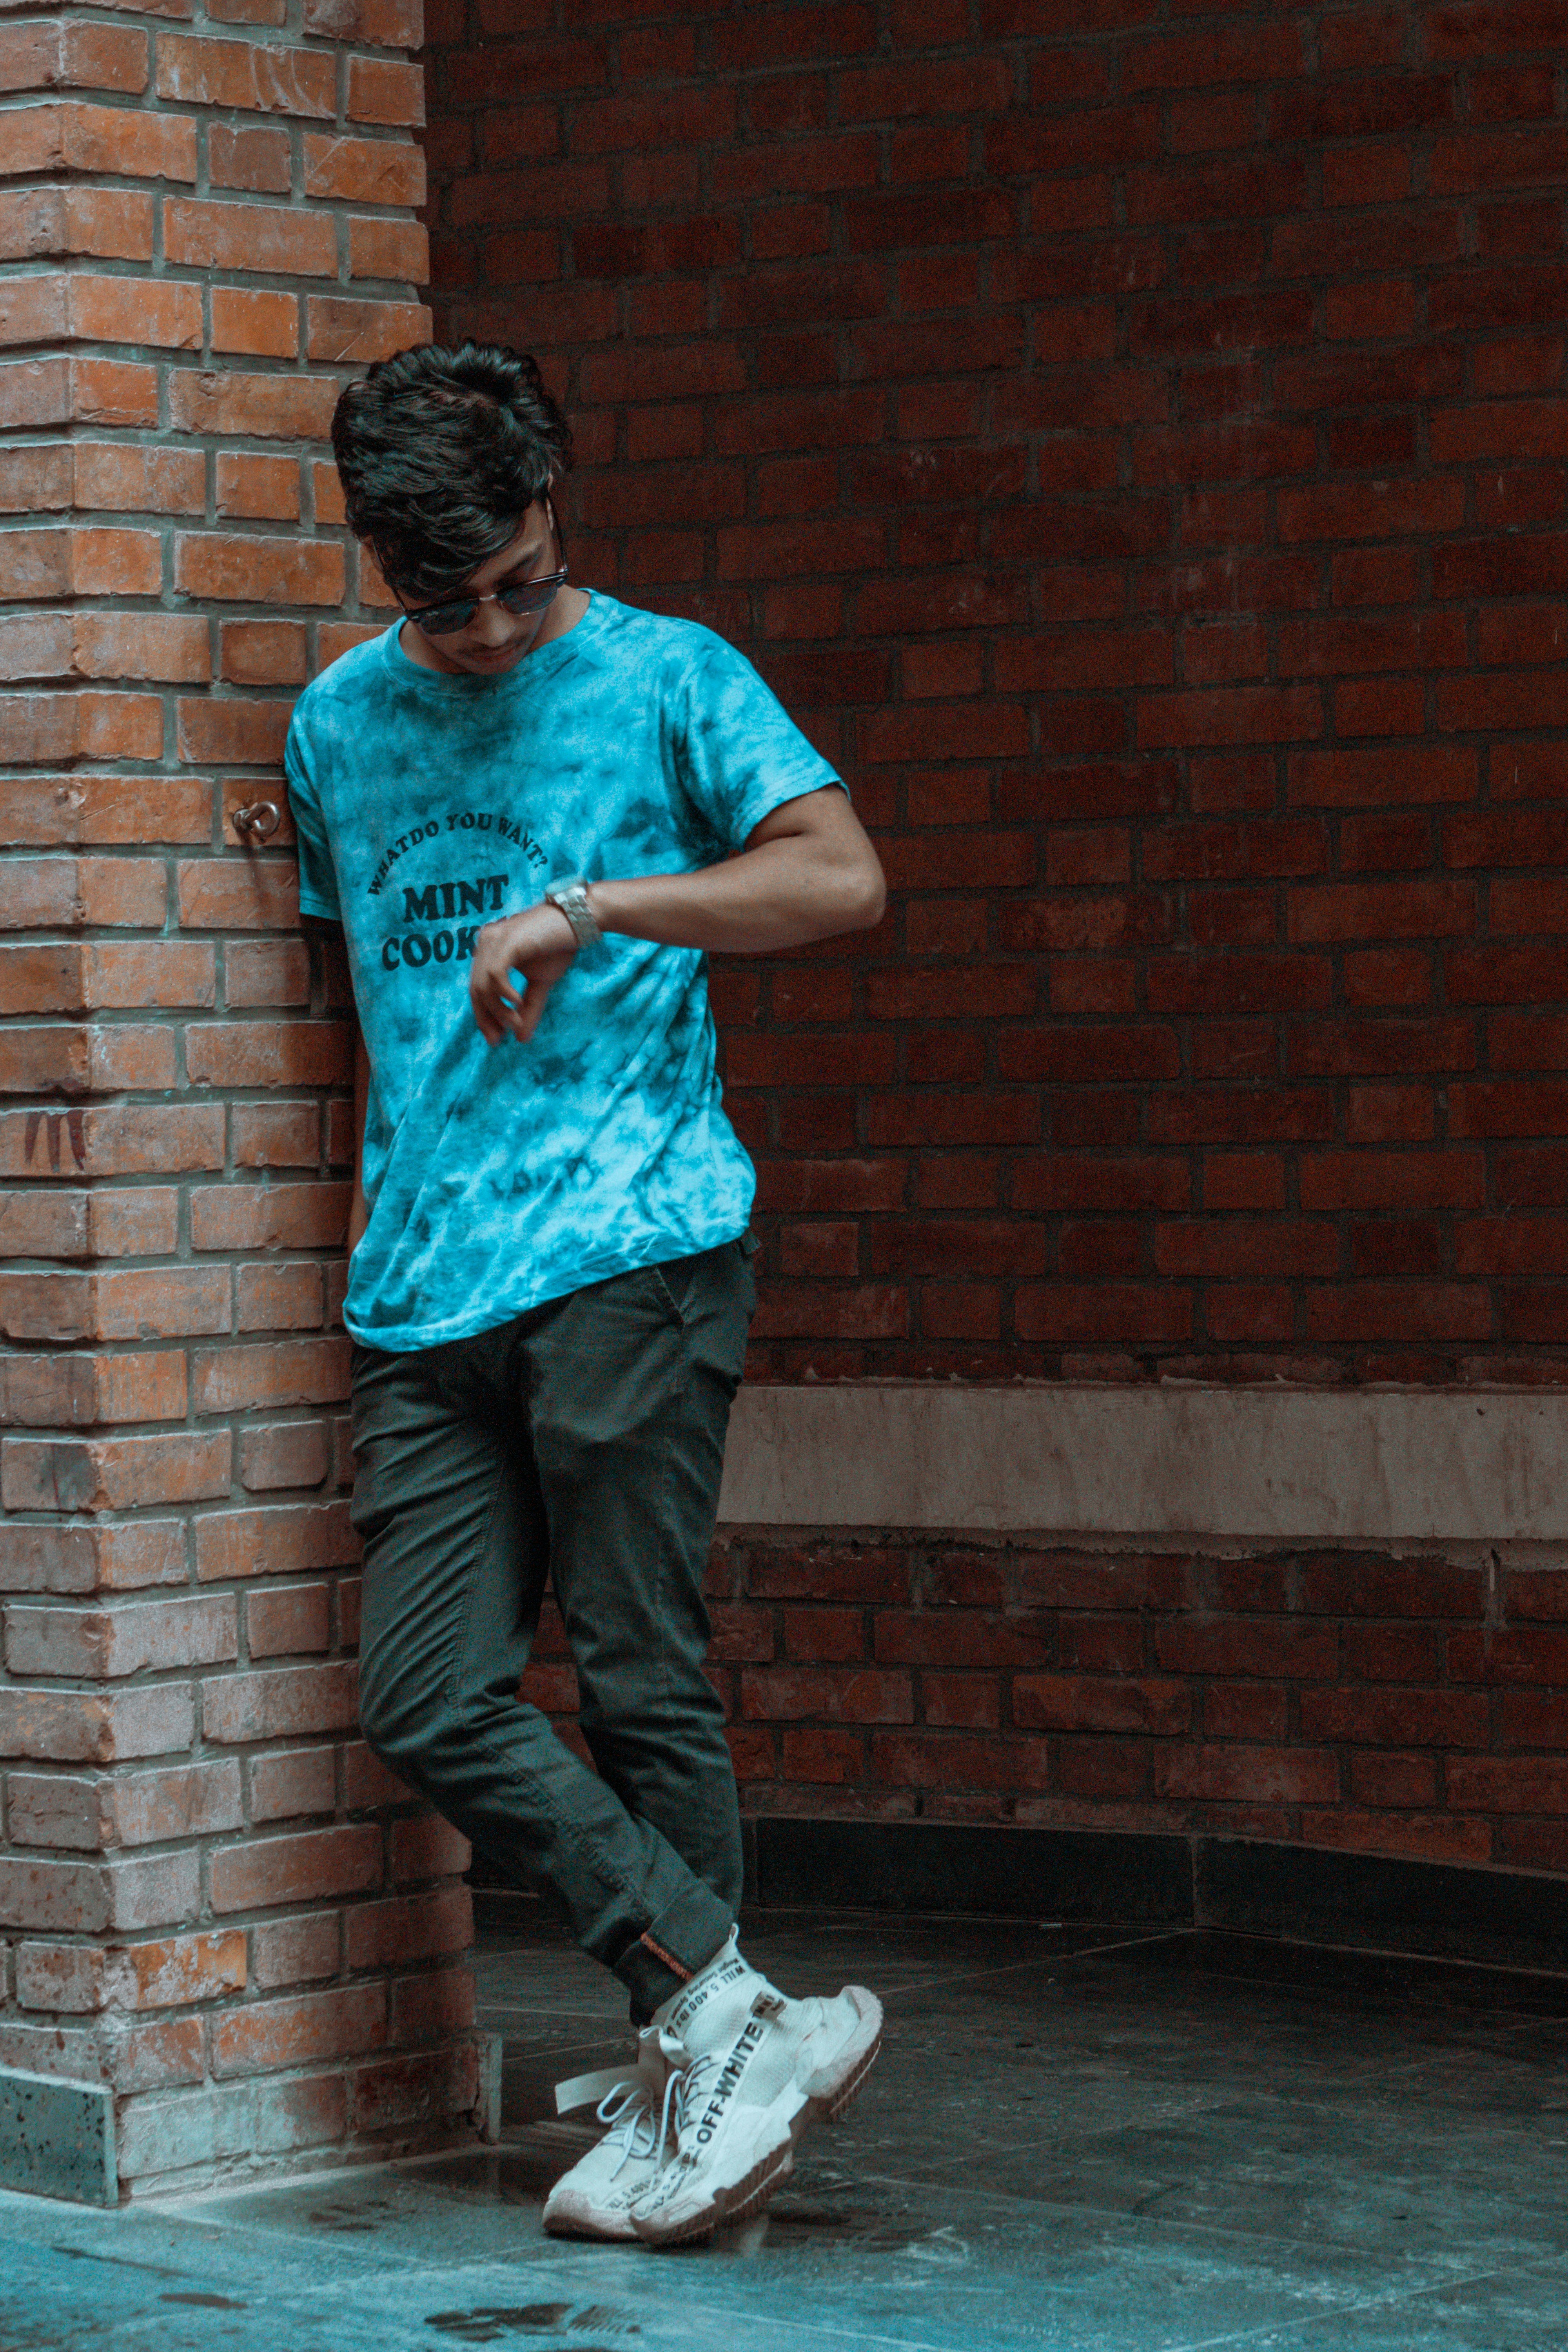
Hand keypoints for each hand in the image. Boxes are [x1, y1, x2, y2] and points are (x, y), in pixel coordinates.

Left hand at [469, 902, 577, 1045]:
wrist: (580, 920)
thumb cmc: (559, 946)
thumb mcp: (540, 984)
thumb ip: (528, 1008)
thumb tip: (521, 1038)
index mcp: (489, 949)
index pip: (477, 988)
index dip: (483, 1016)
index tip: (495, 1039)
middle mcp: (486, 941)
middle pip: (475, 989)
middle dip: (486, 1018)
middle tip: (498, 1039)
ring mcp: (494, 939)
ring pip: (483, 985)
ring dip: (498, 1010)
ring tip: (515, 1023)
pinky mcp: (507, 940)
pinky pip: (495, 974)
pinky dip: (504, 994)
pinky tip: (517, 1004)